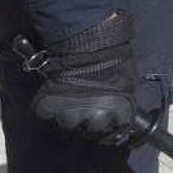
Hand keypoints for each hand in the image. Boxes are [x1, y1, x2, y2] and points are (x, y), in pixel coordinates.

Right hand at [23, 11, 136, 143]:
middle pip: (92, 129)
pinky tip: (53, 95)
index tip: (110, 115)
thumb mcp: (127, 78)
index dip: (113, 121)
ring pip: (68, 123)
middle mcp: (94, 118)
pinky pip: (46, 113)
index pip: (118, 127)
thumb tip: (120, 105)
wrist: (87, 43)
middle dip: (90, 117)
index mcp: (116, 112)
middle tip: (88, 102)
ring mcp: (70, 114)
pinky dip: (47, 106)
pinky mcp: (49, 107)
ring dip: (69, 113)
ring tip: (70, 97)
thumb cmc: (113, 56)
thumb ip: (122, 96)